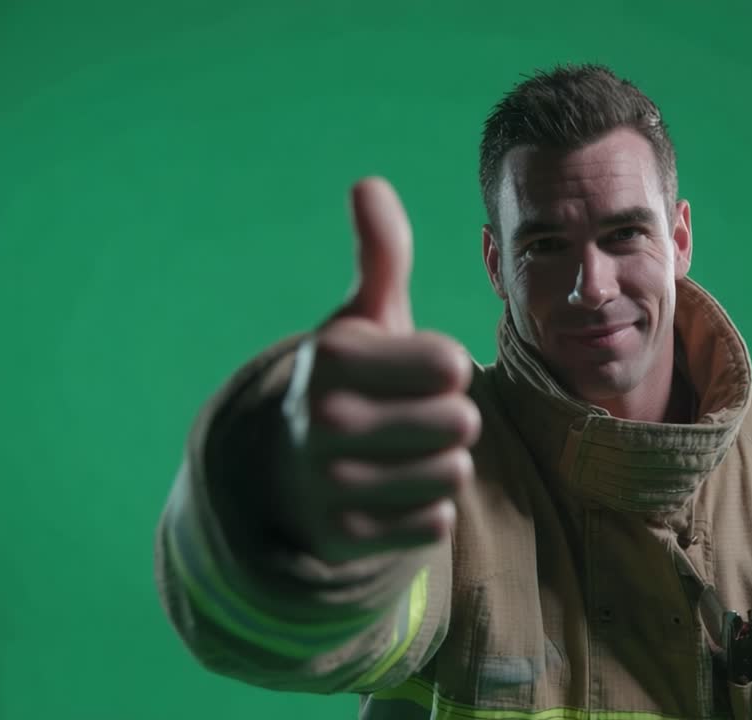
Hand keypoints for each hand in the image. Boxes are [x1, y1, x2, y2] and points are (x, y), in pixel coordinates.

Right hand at [276, 178, 479, 563]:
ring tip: (401, 455)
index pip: (453, 364)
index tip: (413, 373)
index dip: (446, 369)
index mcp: (333, 356)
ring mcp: (330, 483)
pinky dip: (427, 511)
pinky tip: (392, 495)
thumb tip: (369, 184)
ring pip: (454, 473)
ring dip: (442, 465)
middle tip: (409, 419)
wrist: (289, 469)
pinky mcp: (345, 537)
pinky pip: (436, 522)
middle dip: (449, 420)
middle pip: (462, 422)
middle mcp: (323, 419)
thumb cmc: (349, 382)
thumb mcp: (362, 320)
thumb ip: (381, 256)